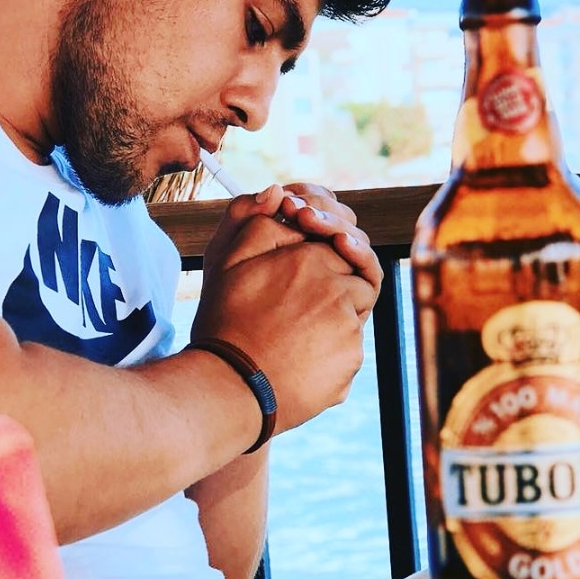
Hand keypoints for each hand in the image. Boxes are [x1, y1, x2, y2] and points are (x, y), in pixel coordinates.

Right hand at [193, 181, 382, 432]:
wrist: (228, 387)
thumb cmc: (223, 321)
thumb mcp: (225, 259)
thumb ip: (250, 218)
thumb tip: (277, 191)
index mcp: (313, 260)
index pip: (342, 240)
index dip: (327, 243)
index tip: (308, 254)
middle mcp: (339, 293)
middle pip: (355, 276)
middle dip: (335, 280)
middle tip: (297, 298)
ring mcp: (349, 332)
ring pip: (352, 313)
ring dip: (332, 315)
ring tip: (291, 328)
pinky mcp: (349, 365)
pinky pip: (347, 349)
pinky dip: (329, 349)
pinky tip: (297, 355)